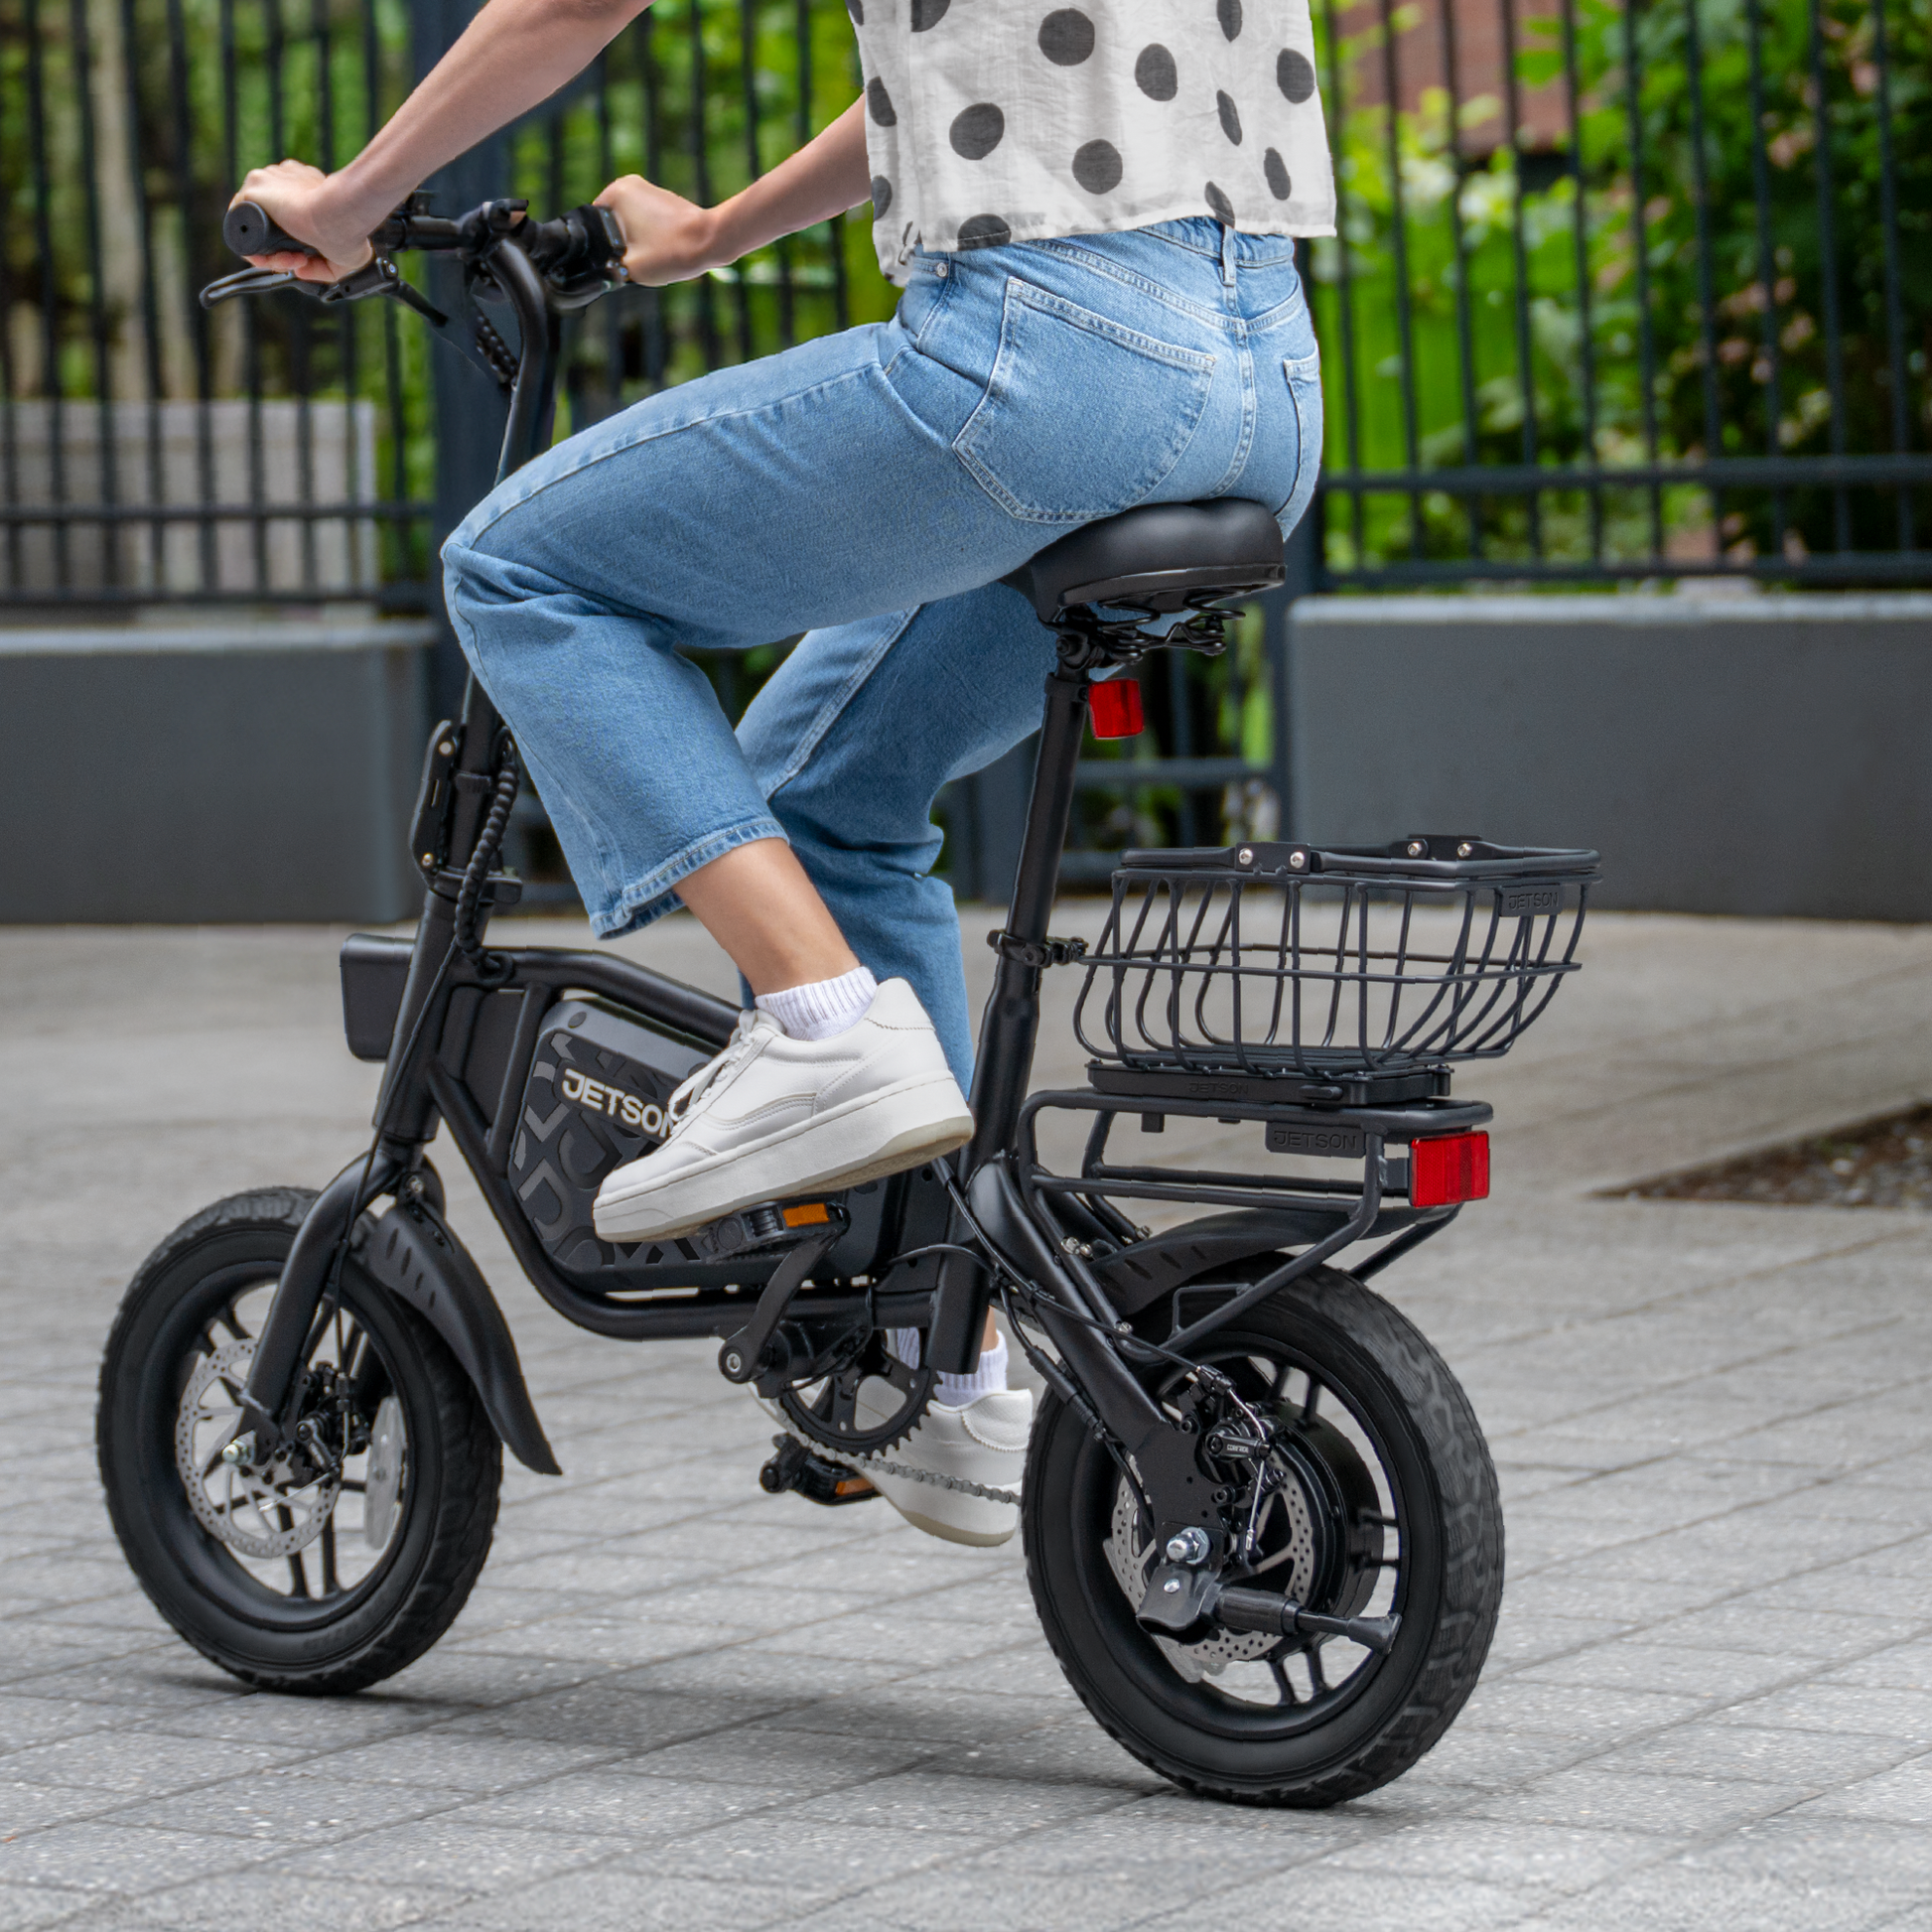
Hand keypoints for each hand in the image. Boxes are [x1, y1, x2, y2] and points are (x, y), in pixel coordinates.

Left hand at [230, 160, 375, 282]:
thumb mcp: (345, 257)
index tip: (305, 258)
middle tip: (300, 262)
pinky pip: (241, 224)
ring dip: (271, 253)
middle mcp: (284, 181)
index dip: (291, 245)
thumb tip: (301, 271)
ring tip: (292, 260)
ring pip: (256, 227)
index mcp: (305, 188)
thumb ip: (324, 267)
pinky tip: (271, 257)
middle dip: (282, 252)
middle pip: (268, 224)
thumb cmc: (352, 230)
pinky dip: (253, 247)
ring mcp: (268, 183)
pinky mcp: (254, 190)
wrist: (342, 214)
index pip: (284, 217)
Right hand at [594, 175, 720, 285]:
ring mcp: (648, 190)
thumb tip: (600, 270)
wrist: (711, 241)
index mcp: (615, 192)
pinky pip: (645, 224)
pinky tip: (661, 250)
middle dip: (619, 247)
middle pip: (610, 226)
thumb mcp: (627, 268)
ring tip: (650, 256)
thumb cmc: (672, 251)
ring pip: (629, 227)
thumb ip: (606, 267)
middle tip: (636, 262)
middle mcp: (629, 184)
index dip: (599, 250)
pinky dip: (649, 239)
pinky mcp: (663, 201)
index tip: (614, 263)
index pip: (591, 226)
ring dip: (634, 245)